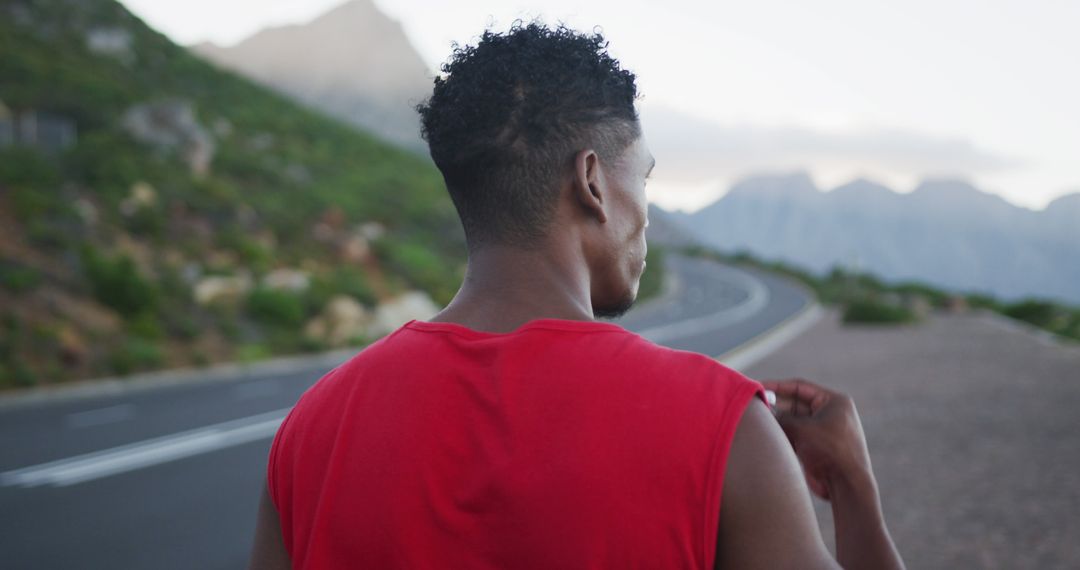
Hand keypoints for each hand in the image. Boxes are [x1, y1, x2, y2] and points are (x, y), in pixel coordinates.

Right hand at [760, 378, 874, 501]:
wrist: (846, 484)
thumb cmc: (830, 450)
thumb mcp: (802, 428)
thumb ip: (781, 418)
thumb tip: (764, 413)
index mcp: (833, 401)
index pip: (800, 387)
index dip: (777, 386)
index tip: (757, 387)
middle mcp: (829, 413)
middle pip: (795, 403)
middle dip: (775, 405)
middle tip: (752, 406)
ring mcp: (823, 431)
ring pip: (793, 421)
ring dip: (777, 422)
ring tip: (756, 422)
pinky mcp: (816, 446)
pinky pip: (795, 435)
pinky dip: (782, 434)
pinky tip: (766, 436)